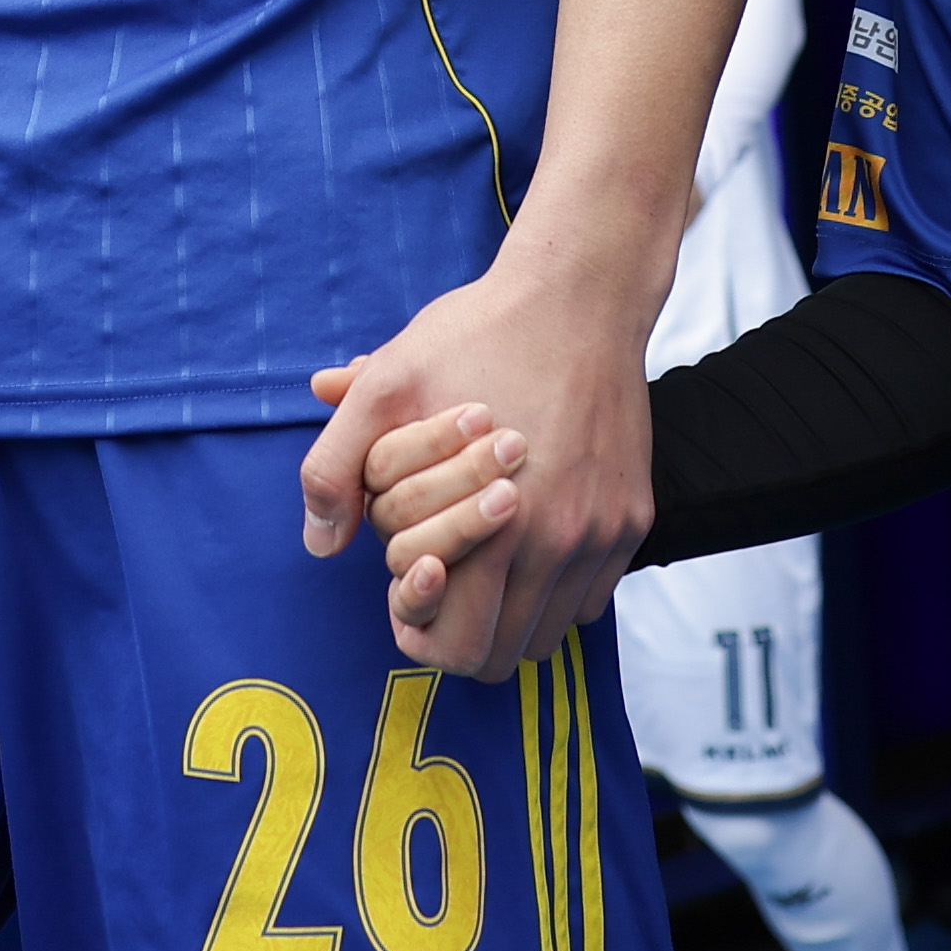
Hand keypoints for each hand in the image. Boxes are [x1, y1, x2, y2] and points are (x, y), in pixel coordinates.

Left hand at [301, 237, 655, 677]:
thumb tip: (317, 544)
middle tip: (437, 586)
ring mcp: (602, 534)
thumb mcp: (387, 385)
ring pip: (550, 634)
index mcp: (491, 524)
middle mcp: (557, 542)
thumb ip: (336, 467)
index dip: (414, 626)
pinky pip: (592, 598)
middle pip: (499, 656)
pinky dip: (556, 591)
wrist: (579, 294)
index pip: (451, 642)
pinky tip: (527, 544)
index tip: (406, 585)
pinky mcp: (633, 518)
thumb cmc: (478, 334)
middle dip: (457, 635)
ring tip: (480, 567)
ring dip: (508, 616)